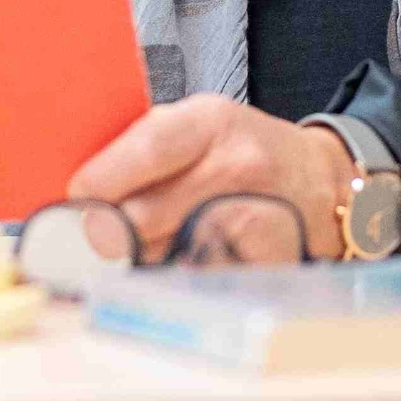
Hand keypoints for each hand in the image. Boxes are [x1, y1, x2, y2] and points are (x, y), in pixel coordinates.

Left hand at [66, 96, 358, 260]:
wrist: (322, 182)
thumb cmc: (243, 151)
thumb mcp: (200, 125)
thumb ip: (145, 149)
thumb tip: (81, 197)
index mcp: (211, 121)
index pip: (147, 148)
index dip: (101, 181)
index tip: (79, 200)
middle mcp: (238, 165)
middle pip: (146, 215)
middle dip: (108, 234)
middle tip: (94, 239)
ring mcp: (257, 214)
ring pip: (166, 255)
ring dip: (141, 260)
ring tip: (142, 249)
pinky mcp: (268, 259)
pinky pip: (200, 279)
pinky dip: (179, 279)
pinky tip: (180, 266)